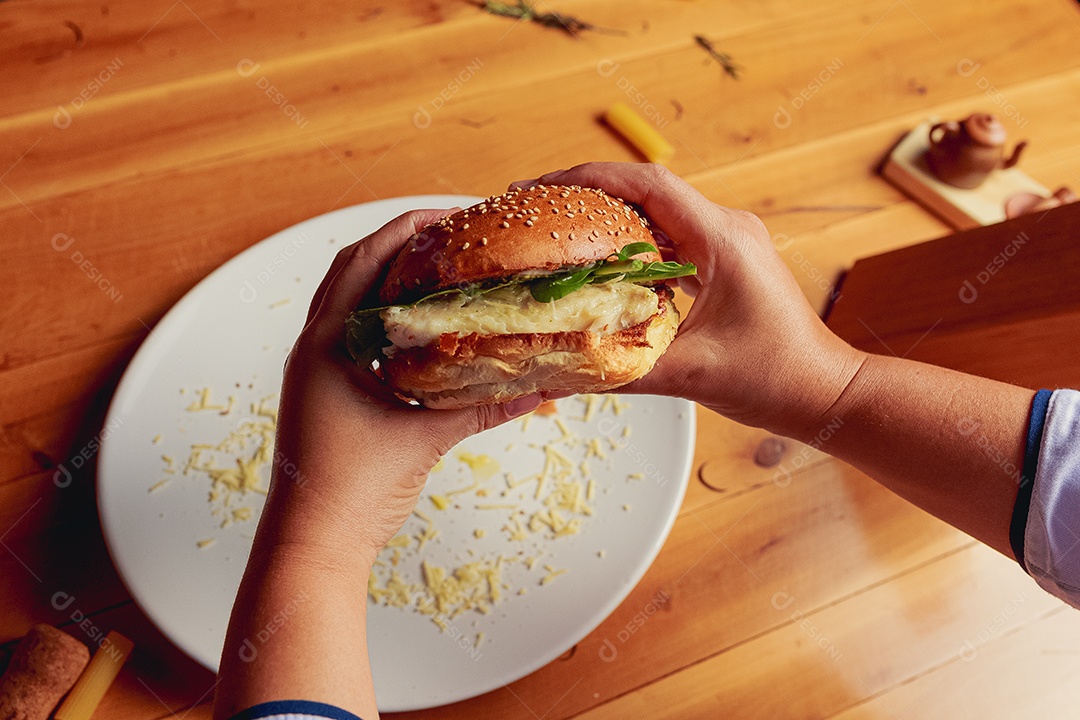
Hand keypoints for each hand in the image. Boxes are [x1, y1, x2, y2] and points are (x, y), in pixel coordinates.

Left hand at [261, 209, 544, 563]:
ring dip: (390, 279)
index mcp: (326, 345)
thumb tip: (539, 389)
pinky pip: (355, 336)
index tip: (451, 216)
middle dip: (400, 246)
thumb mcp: (424, 440)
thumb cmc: (351, 492)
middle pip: (353, 271)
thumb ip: (482, 409)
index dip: (407, 229)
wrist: (312, 547)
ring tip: (440, 271)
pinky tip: (423, 328)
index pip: (364, 261)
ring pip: (351, 302)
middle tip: (450, 237)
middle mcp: (314, 348)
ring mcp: (315, 370)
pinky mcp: (326, 392)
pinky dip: (387, 319)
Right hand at [512, 163, 865, 437]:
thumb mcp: (691, 374)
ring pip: (656, 213)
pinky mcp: (725, 260)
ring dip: (608, 218)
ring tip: (557, 231)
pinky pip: (670, 237)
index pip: (648, 185)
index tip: (544, 188)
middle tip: (534, 209)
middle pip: (645, 191)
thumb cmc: (775, 377)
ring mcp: (728, 242)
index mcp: (723, 240)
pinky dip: (630, 243)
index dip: (590, 179)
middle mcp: (727, 229)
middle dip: (587, 195)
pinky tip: (599, 262)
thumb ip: (621, 369)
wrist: (822, 391)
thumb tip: (560, 367)